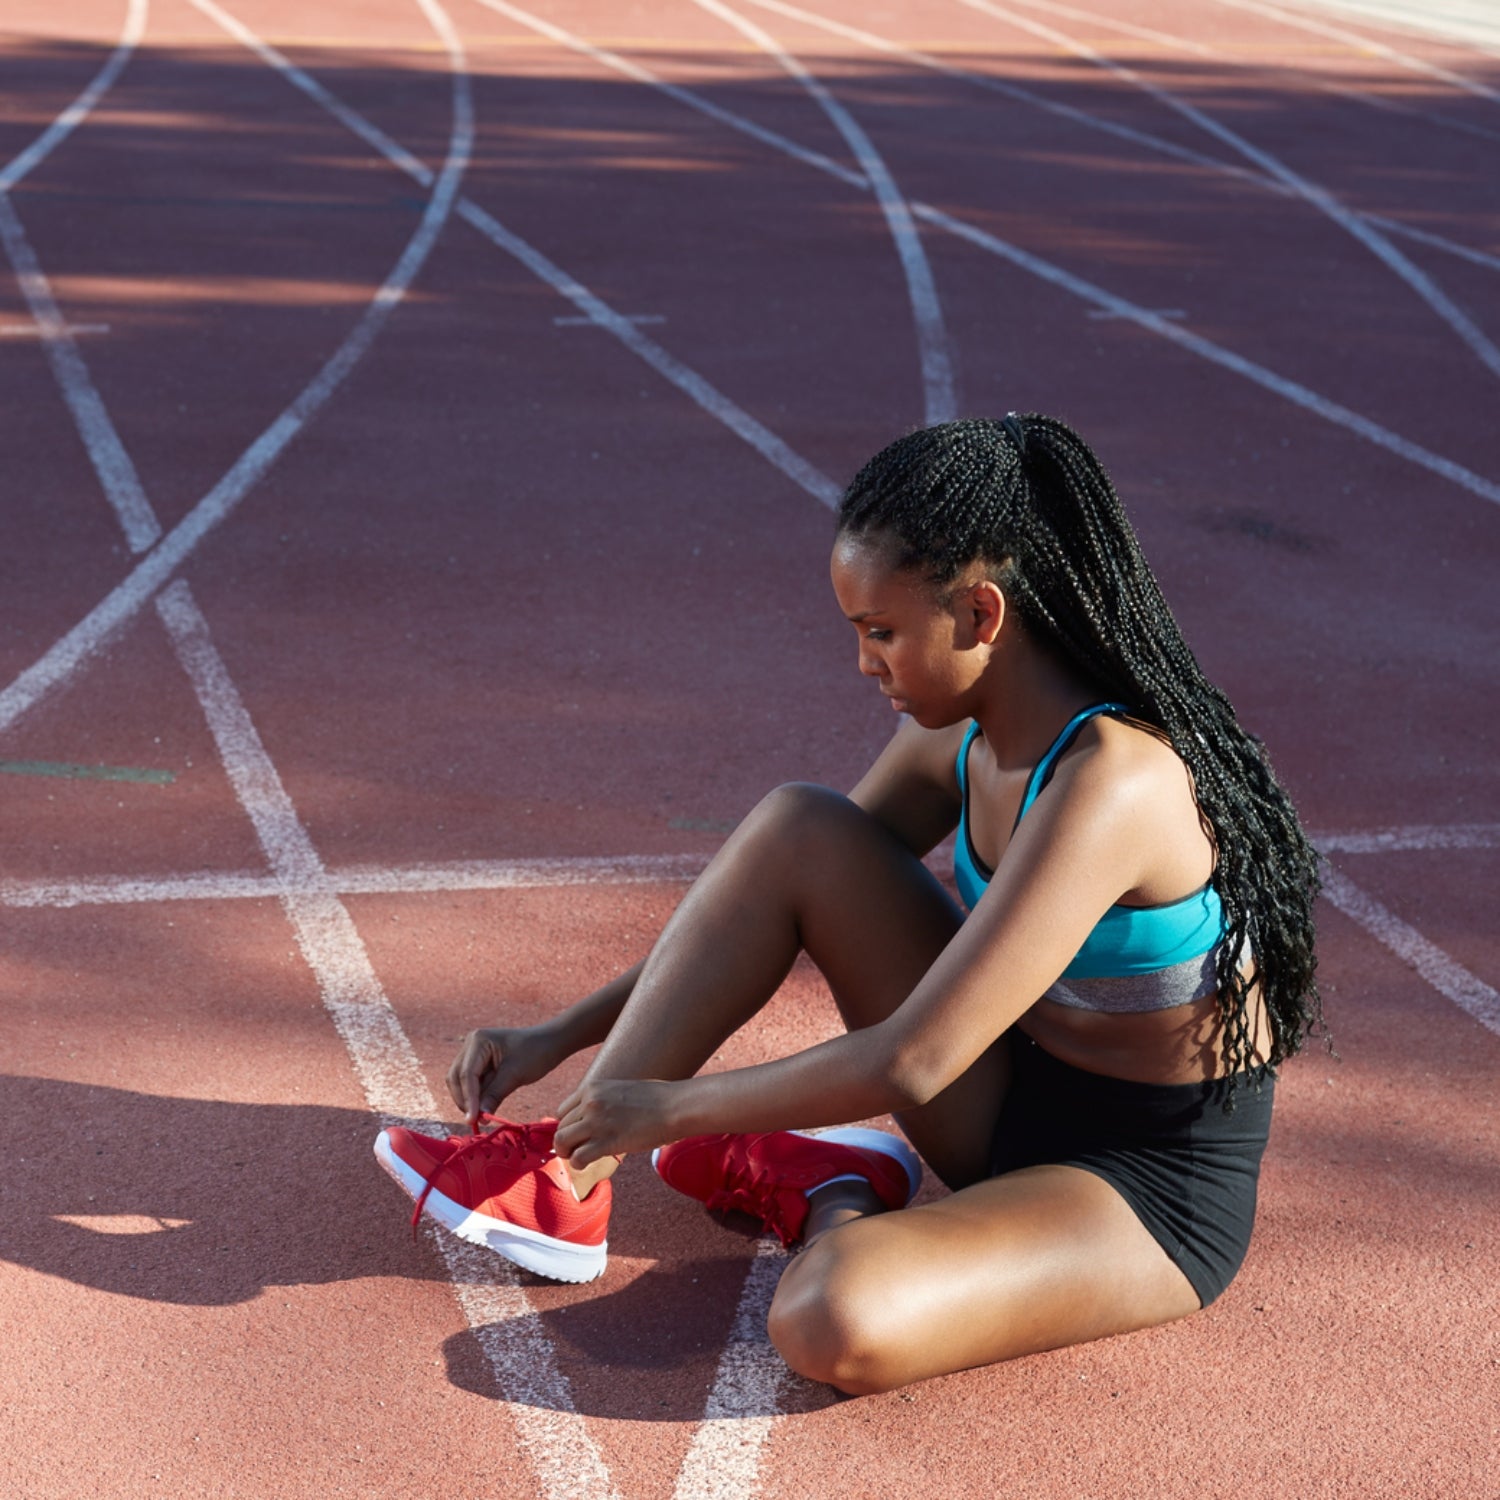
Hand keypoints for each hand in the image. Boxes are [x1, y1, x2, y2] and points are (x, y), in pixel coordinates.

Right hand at [447, 1025, 564, 1129]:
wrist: (551, 1043)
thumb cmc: (536, 1053)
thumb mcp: (515, 1075)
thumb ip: (494, 1095)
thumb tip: (479, 1117)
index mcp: (478, 1041)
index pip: (467, 1074)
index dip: (468, 1098)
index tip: (472, 1119)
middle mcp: (471, 1045)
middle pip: (457, 1078)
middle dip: (464, 1100)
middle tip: (475, 1121)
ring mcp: (474, 1054)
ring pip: (461, 1083)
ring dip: (469, 1100)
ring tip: (481, 1117)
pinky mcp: (480, 1065)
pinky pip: (472, 1084)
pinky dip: (476, 1097)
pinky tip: (484, 1109)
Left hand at [554, 1078, 676, 1167]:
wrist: (675, 1107)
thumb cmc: (655, 1099)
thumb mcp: (621, 1089)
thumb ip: (603, 1100)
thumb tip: (592, 1117)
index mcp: (593, 1088)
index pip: (563, 1111)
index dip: (569, 1126)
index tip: (578, 1134)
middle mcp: (590, 1103)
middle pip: (561, 1128)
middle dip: (568, 1141)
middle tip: (579, 1149)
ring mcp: (597, 1122)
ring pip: (562, 1142)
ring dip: (568, 1153)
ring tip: (580, 1157)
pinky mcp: (607, 1141)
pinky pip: (578, 1157)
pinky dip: (578, 1163)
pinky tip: (588, 1163)